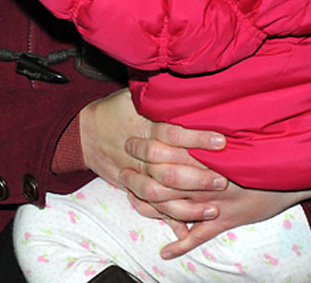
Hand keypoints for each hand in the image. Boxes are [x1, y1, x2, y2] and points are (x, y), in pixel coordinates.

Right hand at [78, 90, 227, 237]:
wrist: (87, 134)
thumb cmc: (116, 110)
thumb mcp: (133, 95)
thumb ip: (157, 93)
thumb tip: (182, 81)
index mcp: (143, 130)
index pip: (171, 134)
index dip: (196, 138)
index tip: (221, 142)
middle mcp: (139, 157)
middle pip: (168, 171)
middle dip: (197, 178)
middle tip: (223, 179)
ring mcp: (135, 177)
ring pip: (159, 196)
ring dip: (187, 206)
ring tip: (213, 208)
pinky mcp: (133, 190)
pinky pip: (151, 209)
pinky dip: (169, 220)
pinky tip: (190, 229)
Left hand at [120, 124, 310, 257]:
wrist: (294, 171)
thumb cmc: (261, 147)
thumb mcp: (232, 131)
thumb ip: (204, 126)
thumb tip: (178, 110)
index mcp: (207, 155)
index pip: (167, 151)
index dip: (145, 148)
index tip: (128, 140)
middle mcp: (207, 179)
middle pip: (164, 180)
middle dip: (140, 176)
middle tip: (122, 170)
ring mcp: (215, 203)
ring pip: (174, 208)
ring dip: (152, 208)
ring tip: (134, 202)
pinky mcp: (226, 221)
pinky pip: (199, 236)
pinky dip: (181, 244)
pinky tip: (165, 251)